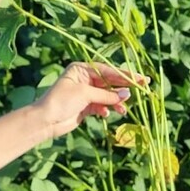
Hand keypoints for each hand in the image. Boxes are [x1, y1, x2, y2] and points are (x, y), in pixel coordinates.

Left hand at [33, 62, 148, 139]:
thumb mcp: (85, 94)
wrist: (45, 121)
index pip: (108, 71)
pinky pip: (102, 105)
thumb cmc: (61, 101)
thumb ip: (107, 95)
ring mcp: (85, 93)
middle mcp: (85, 79)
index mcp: (82, 69)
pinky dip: (106, 109)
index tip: (141, 79)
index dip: (125, 75)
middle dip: (124, 87)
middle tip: (144, 88)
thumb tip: (127, 94)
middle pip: (110, 82)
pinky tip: (108, 114)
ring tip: (123, 109)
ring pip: (107, 95)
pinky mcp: (85, 106)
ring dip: (116, 102)